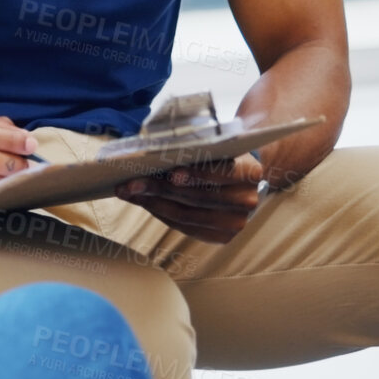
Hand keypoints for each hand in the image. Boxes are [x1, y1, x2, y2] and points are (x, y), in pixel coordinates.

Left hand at [116, 154, 263, 244]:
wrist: (239, 175)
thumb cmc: (217, 153)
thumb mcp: (211, 143)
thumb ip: (192, 146)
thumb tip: (151, 149)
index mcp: (250, 171)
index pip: (224, 172)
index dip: (198, 174)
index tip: (172, 173)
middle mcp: (247, 199)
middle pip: (198, 196)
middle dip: (160, 188)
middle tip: (130, 182)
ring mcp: (236, 222)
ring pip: (187, 214)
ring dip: (153, 203)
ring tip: (128, 192)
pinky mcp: (222, 236)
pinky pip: (185, 227)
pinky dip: (161, 214)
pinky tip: (143, 202)